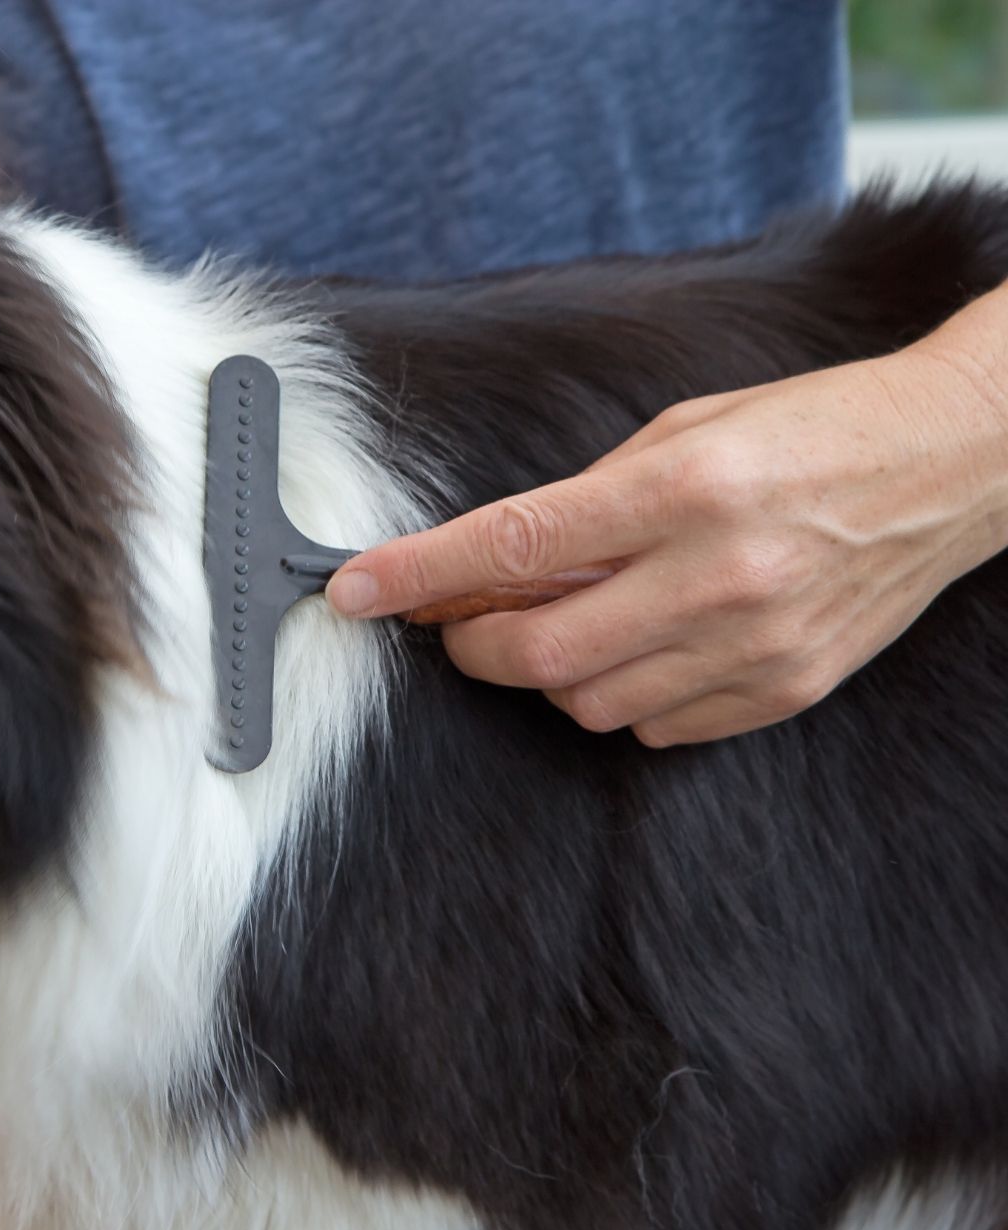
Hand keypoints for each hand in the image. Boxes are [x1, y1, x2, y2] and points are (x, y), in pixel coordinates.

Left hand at [326, 332, 1007, 746]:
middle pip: (539, 654)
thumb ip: (586, 502)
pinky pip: (658, 727)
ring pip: (590, 703)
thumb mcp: (685, 431)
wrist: (950, 462)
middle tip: (458, 626)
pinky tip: (639, 647)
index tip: (355, 589)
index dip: (416, 575)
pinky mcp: (788, 688)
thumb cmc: (810, 430)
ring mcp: (758, 644)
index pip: (512, 547)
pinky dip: (621, 697)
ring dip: (548, 674)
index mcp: (683, 489)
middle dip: (471, 648)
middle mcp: (719, 574)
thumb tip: (491, 564)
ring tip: (570, 622)